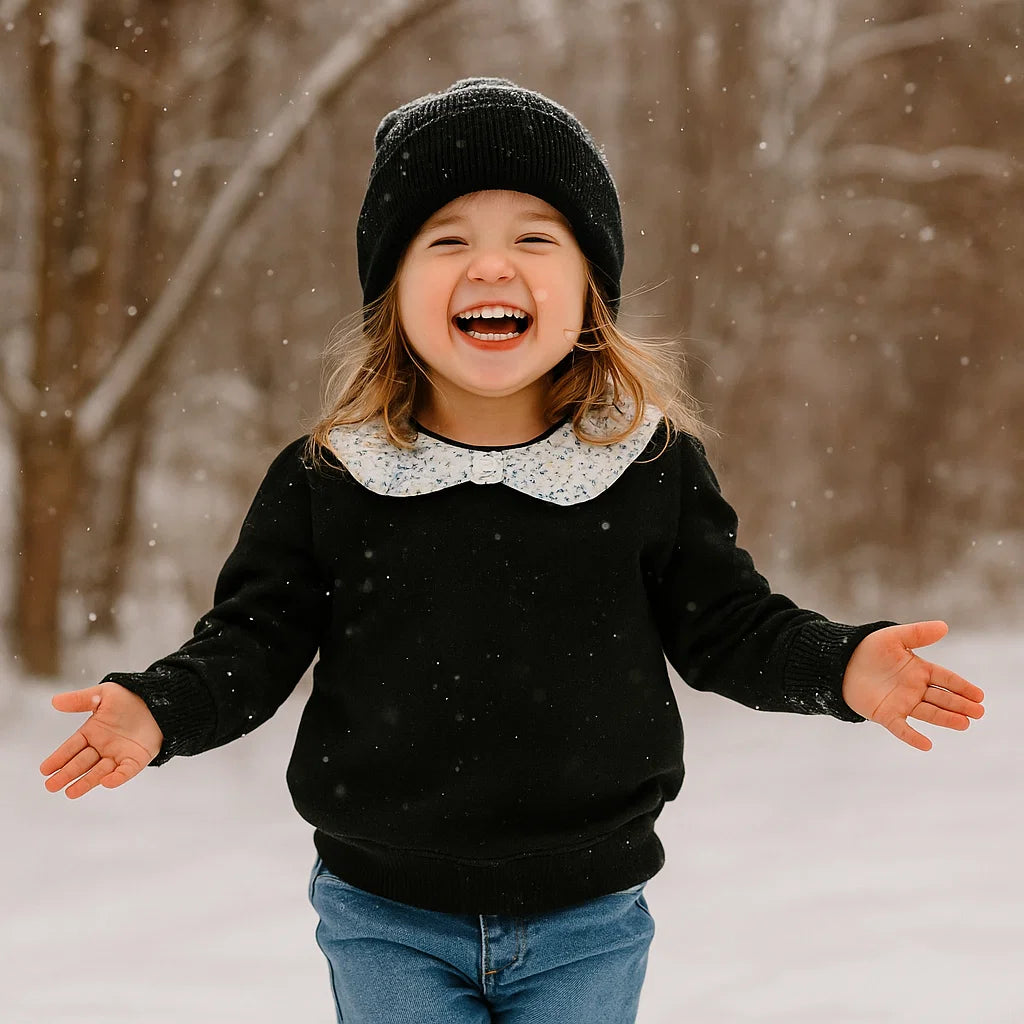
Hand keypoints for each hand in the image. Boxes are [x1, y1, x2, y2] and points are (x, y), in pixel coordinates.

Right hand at [40, 682, 163, 797]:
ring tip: (69, 792)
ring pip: (99, 771)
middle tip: (51, 785)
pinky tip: (106, 782)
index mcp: (93, 732)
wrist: (159, 701)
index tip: (45, 769)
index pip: (72, 747)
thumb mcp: (103, 694)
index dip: (59, 758)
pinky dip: (116, 778)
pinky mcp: (136, 760)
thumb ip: (80, 700)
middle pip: (82, 762)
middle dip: (67, 774)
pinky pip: (125, 771)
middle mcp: (103, 746)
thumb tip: (55, 701)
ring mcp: (119, 755)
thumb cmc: (130, 698)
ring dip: (86, 782)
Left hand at [841, 621, 984, 750]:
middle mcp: (915, 689)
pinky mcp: (886, 714)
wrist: (840, 663)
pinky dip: (913, 737)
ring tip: (964, 724)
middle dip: (960, 705)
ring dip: (946, 719)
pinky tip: (926, 745)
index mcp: (920, 670)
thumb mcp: (894, 637)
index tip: (979, 695)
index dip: (962, 687)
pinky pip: (901, 728)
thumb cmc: (869, 649)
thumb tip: (944, 626)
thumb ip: (918, 633)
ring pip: (928, 713)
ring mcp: (902, 703)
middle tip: (978, 712)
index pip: (946, 679)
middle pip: (942, 698)